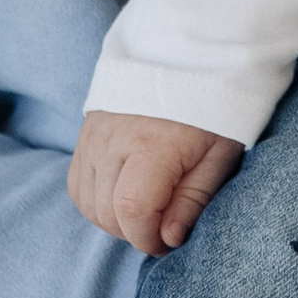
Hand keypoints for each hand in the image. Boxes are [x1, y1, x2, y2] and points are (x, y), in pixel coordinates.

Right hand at [69, 111, 245, 253]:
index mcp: (154, 145)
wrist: (190, 56)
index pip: (131, 211)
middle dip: (133, 232)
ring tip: (145, 209)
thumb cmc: (213, 109)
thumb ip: (194, 199)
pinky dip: (96, 200)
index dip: (147, 238)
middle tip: (162, 224)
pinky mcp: (86, 131)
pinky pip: (77, 183)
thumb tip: (168, 238)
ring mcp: (95, 134)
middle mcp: (115, 139)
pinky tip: (122, 195)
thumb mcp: (220, 155)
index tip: (168, 241)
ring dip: (112, 219)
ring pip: (87, 203)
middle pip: (106, 212)